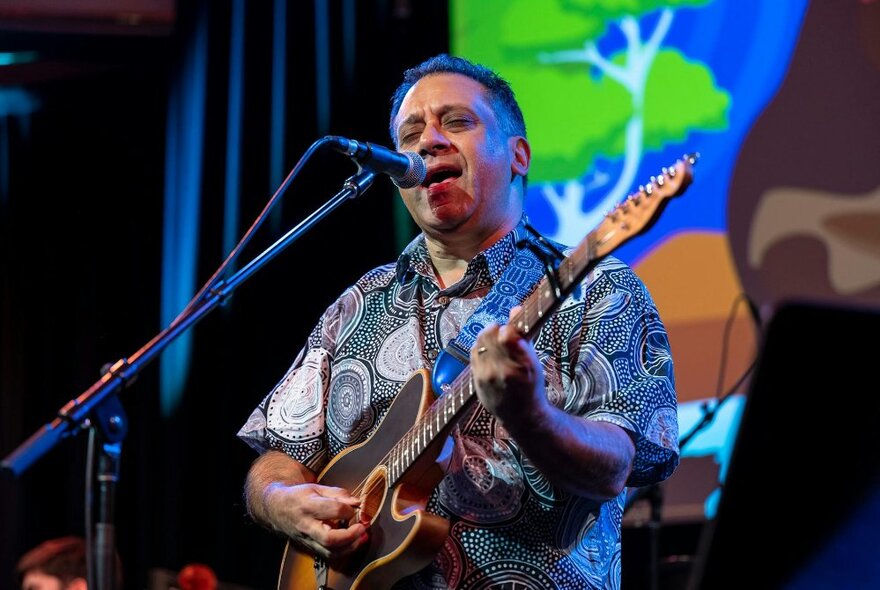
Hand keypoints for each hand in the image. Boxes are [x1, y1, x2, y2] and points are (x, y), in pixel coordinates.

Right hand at [264, 482, 368, 560]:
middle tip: (362, 527)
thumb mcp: (317, 488)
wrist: (277, 508)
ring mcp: (307, 539)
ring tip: (362, 536)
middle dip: (350, 535)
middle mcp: (306, 526)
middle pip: (329, 538)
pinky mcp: (310, 547)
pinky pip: (328, 554)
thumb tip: (357, 502)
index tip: (355, 506)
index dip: (348, 509)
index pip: (332, 510)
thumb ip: (338, 494)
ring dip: (350, 546)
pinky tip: (353, 542)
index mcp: (307, 506)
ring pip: (330, 551)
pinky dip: (344, 551)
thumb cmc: (299, 496)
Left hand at [469, 306, 548, 430]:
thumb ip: (523, 335)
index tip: (512, 330)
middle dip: (496, 329)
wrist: (521, 416)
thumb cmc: (531, 386)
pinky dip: (480, 348)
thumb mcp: (534, 362)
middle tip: (504, 333)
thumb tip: (516, 307)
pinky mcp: (476, 380)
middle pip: (490, 334)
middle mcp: (502, 370)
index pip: (506, 333)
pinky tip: (488, 353)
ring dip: (487, 337)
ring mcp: (487, 376)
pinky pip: (473, 353)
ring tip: (496, 344)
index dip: (508, 327)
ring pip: (479, 342)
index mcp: (522, 365)